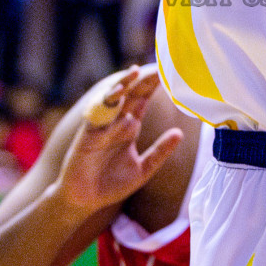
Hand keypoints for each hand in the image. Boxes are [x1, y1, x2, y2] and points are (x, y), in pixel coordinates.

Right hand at [51, 67, 182, 213]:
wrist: (85, 200)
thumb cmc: (112, 184)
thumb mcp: (143, 169)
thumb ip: (160, 151)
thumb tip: (180, 133)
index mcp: (129, 126)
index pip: (142, 99)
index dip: (153, 86)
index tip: (168, 71)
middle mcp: (115, 122)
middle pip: (130, 94)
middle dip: (142, 80)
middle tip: (157, 65)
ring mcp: (100, 128)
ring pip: (111, 100)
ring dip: (122, 85)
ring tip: (135, 72)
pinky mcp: (86, 137)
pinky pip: (97, 120)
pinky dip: (107, 112)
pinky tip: (119, 106)